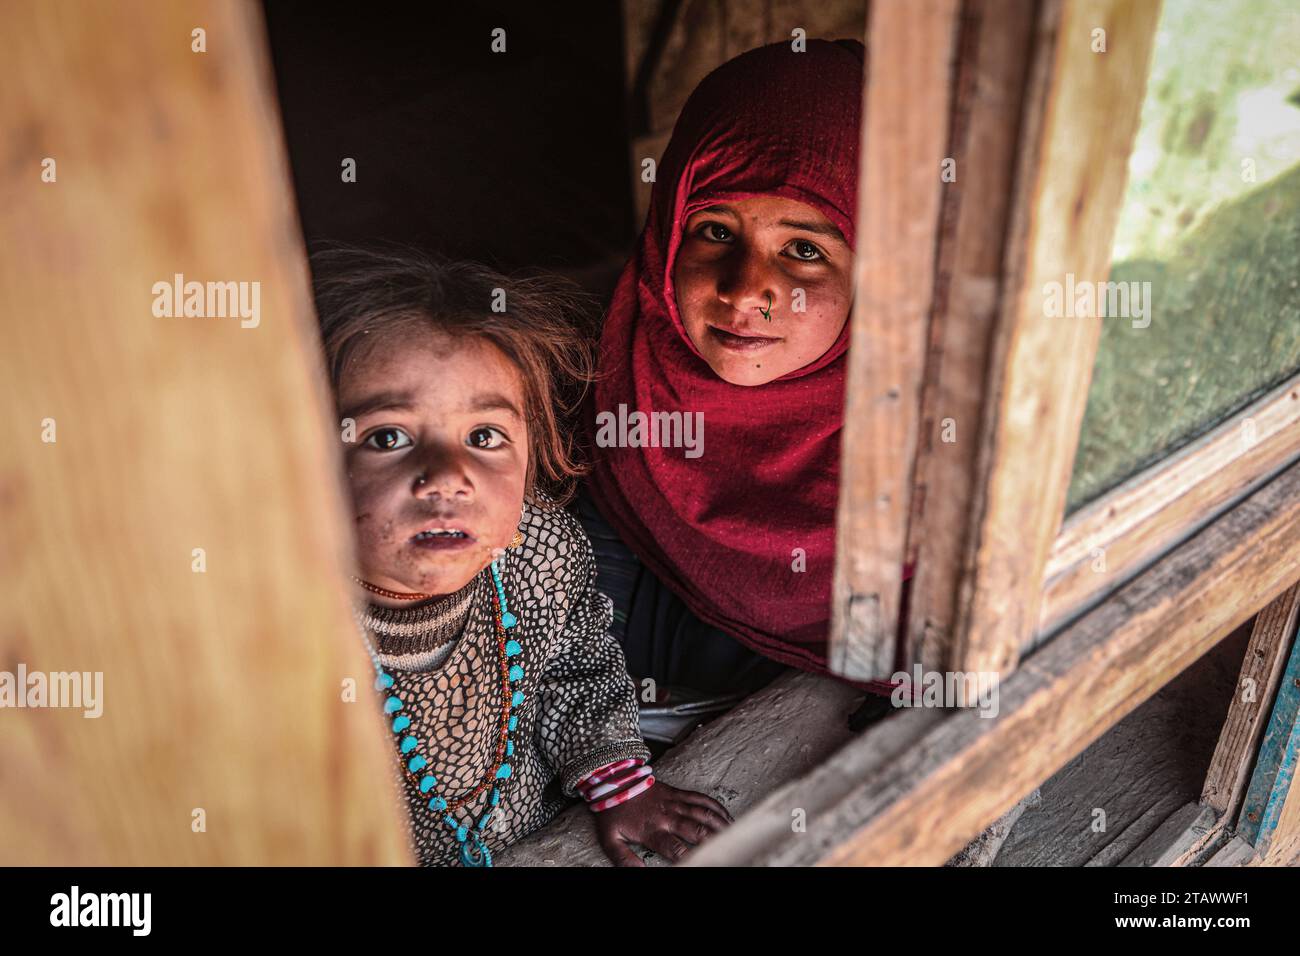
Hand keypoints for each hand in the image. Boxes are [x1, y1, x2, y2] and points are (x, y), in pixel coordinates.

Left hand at [593, 781, 732, 865]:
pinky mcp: (677, 793)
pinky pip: (700, 798)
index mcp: (652, 830)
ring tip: (733, 835)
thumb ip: (623, 859)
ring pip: (703, 813)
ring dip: (719, 824)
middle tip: (726, 848)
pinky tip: (726, 816)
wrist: (613, 781)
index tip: (701, 861)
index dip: (689, 857)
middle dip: (712, 841)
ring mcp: (674, 803)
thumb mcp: (610, 839)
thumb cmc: (613, 811)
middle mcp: (667, 816)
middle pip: (695, 830)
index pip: (675, 847)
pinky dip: (716, 807)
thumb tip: (639, 872)